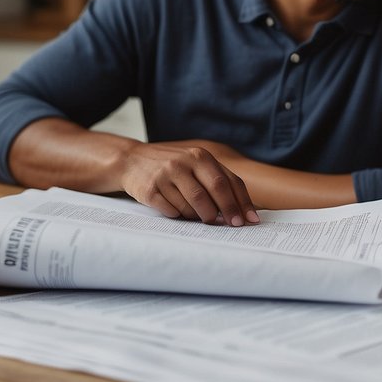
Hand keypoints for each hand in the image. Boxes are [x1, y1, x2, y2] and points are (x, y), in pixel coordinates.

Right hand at [119, 141, 258, 226]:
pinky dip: (179, 215)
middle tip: (233, 225)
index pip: (228, 181)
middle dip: (226, 212)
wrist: (132, 161)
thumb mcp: (196, 164)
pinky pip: (172, 211)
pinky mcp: (149, 190)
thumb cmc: (173, 167)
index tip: (249, 220)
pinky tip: (177, 210)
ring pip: (192, 206)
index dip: (241, 202)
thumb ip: (218, 180)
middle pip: (212, 192)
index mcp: (199, 156)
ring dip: (200, 216)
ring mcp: (165, 176)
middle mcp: (183, 163)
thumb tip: (242, 209)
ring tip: (198, 215)